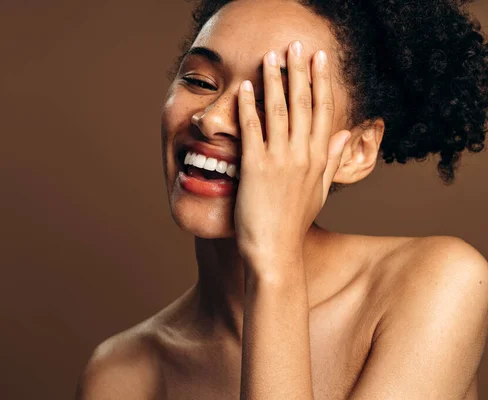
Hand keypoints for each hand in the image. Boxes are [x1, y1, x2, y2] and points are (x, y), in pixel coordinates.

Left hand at [234, 41, 350, 269]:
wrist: (275, 251)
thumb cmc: (295, 223)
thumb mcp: (320, 191)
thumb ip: (332, 161)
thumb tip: (347, 135)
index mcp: (319, 159)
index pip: (323, 110)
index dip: (321, 81)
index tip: (319, 58)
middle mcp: (302, 155)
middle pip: (304, 103)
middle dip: (299, 70)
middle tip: (296, 44)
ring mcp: (279, 160)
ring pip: (279, 111)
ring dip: (274, 80)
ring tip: (271, 56)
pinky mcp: (255, 168)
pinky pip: (252, 130)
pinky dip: (249, 106)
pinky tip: (245, 87)